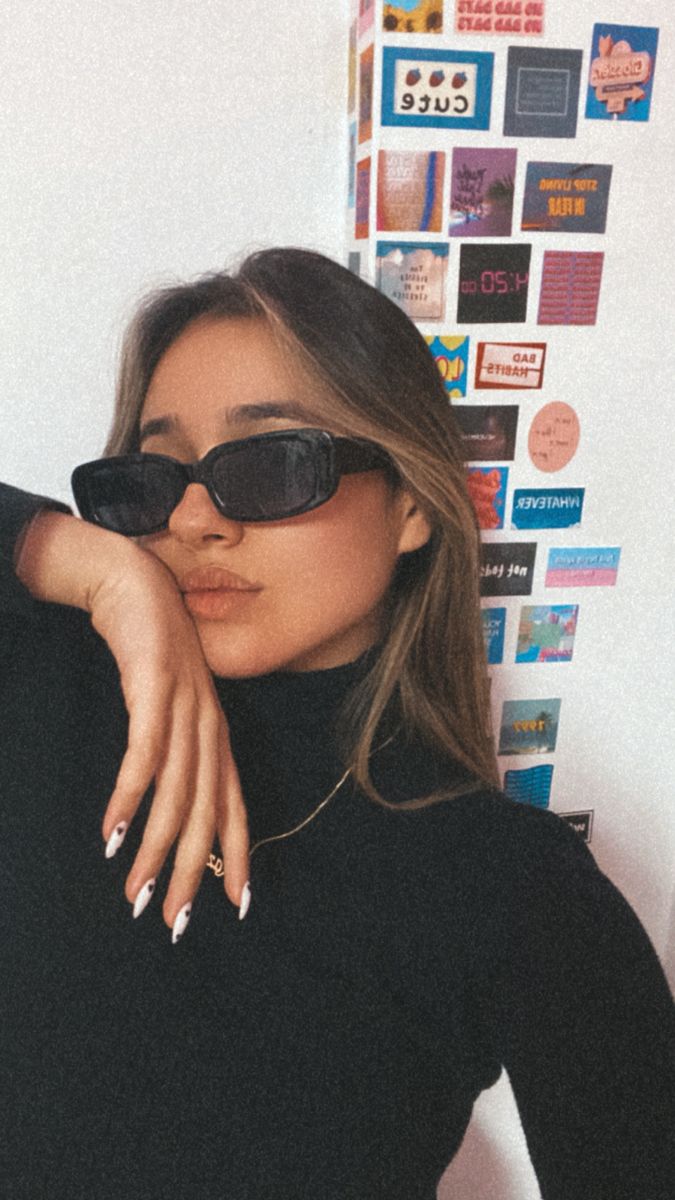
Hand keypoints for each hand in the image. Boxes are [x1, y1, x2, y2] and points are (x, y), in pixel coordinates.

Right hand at [15, 510, 249, 931]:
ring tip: (136, 893)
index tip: (238, 905)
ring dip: (157, 848)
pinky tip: (114, 832)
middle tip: (175, 923)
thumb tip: (164, 804)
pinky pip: (146, 753)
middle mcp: (209, 726)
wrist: (133, 582)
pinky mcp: (155, 687)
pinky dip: (132, 796)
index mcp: (216, 734)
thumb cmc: (152, 650)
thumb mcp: (172, 706)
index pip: (234, 805)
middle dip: (194, 872)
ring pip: (178, 792)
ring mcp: (186, 707)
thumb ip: (175, 750)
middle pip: (207, 812)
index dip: (238, 855)